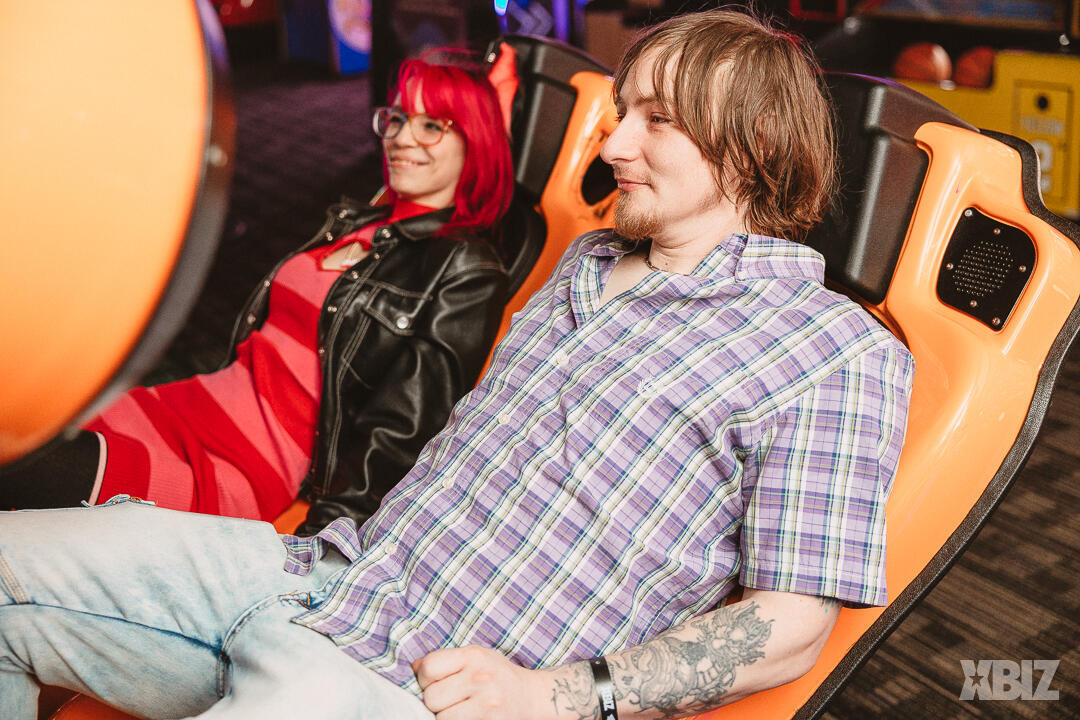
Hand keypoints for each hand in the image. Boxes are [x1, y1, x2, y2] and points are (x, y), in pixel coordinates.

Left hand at [412, 645, 551, 719]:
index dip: (424, 678)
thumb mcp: (476, 658)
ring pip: (440, 718)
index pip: (428, 667)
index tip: (434, 682)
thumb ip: (446, 660)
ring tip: (460, 709)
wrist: (533, 697)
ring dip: (445, 716)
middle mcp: (481, 677)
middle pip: (430, 697)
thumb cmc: (498, 676)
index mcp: (474, 655)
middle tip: (450, 699)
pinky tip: (468, 717)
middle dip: (434, 701)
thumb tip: (413, 668)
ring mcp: (487, 702)